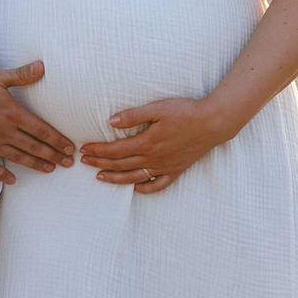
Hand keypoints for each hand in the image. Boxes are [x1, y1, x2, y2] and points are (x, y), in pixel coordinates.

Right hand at [0, 61, 75, 182]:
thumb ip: (20, 75)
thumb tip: (42, 67)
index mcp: (11, 113)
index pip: (41, 129)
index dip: (58, 140)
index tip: (70, 147)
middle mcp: (4, 131)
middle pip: (34, 146)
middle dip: (54, 155)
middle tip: (68, 162)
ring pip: (18, 157)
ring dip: (36, 164)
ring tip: (50, 169)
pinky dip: (3, 175)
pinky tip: (12, 180)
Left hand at [80, 96, 239, 193]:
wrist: (213, 123)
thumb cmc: (185, 111)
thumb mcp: (158, 108)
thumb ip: (133, 115)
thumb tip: (110, 121)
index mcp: (146, 142)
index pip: (115, 149)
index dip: (97, 150)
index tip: (84, 149)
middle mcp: (153, 158)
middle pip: (120, 164)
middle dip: (100, 163)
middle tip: (84, 162)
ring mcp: (164, 167)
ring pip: (134, 178)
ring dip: (115, 178)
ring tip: (100, 177)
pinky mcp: (176, 170)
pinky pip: (157, 185)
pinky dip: (144, 188)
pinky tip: (134, 188)